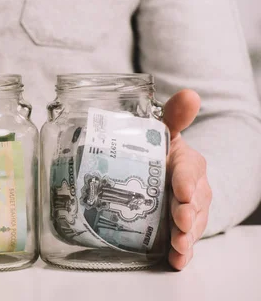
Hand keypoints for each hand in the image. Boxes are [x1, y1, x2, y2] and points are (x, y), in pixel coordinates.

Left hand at [163, 89, 211, 269]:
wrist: (166, 175)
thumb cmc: (163, 152)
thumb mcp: (165, 133)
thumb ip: (174, 117)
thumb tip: (190, 94)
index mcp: (188, 164)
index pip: (190, 171)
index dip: (186, 181)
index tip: (181, 190)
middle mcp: (193, 189)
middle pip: (194, 202)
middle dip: (188, 212)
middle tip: (181, 221)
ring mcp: (189, 211)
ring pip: (193, 224)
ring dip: (187, 237)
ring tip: (180, 246)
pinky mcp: (181, 229)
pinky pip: (186, 242)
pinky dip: (181, 255)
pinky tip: (176, 262)